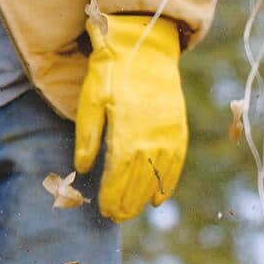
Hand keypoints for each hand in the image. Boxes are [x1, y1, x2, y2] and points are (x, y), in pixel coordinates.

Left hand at [73, 15, 187, 222]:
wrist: (145, 45)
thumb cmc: (111, 72)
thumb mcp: (91, 100)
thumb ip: (88, 137)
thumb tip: (84, 169)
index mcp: (127, 131)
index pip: (118, 175)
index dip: (111, 196)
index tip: (104, 210)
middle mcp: (151, 137)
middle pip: (138, 181)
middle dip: (126, 203)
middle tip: (115, 218)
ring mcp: (168, 134)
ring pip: (157, 176)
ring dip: (144, 198)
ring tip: (131, 213)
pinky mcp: (179, 128)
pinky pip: (175, 164)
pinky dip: (167, 184)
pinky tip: (157, 199)